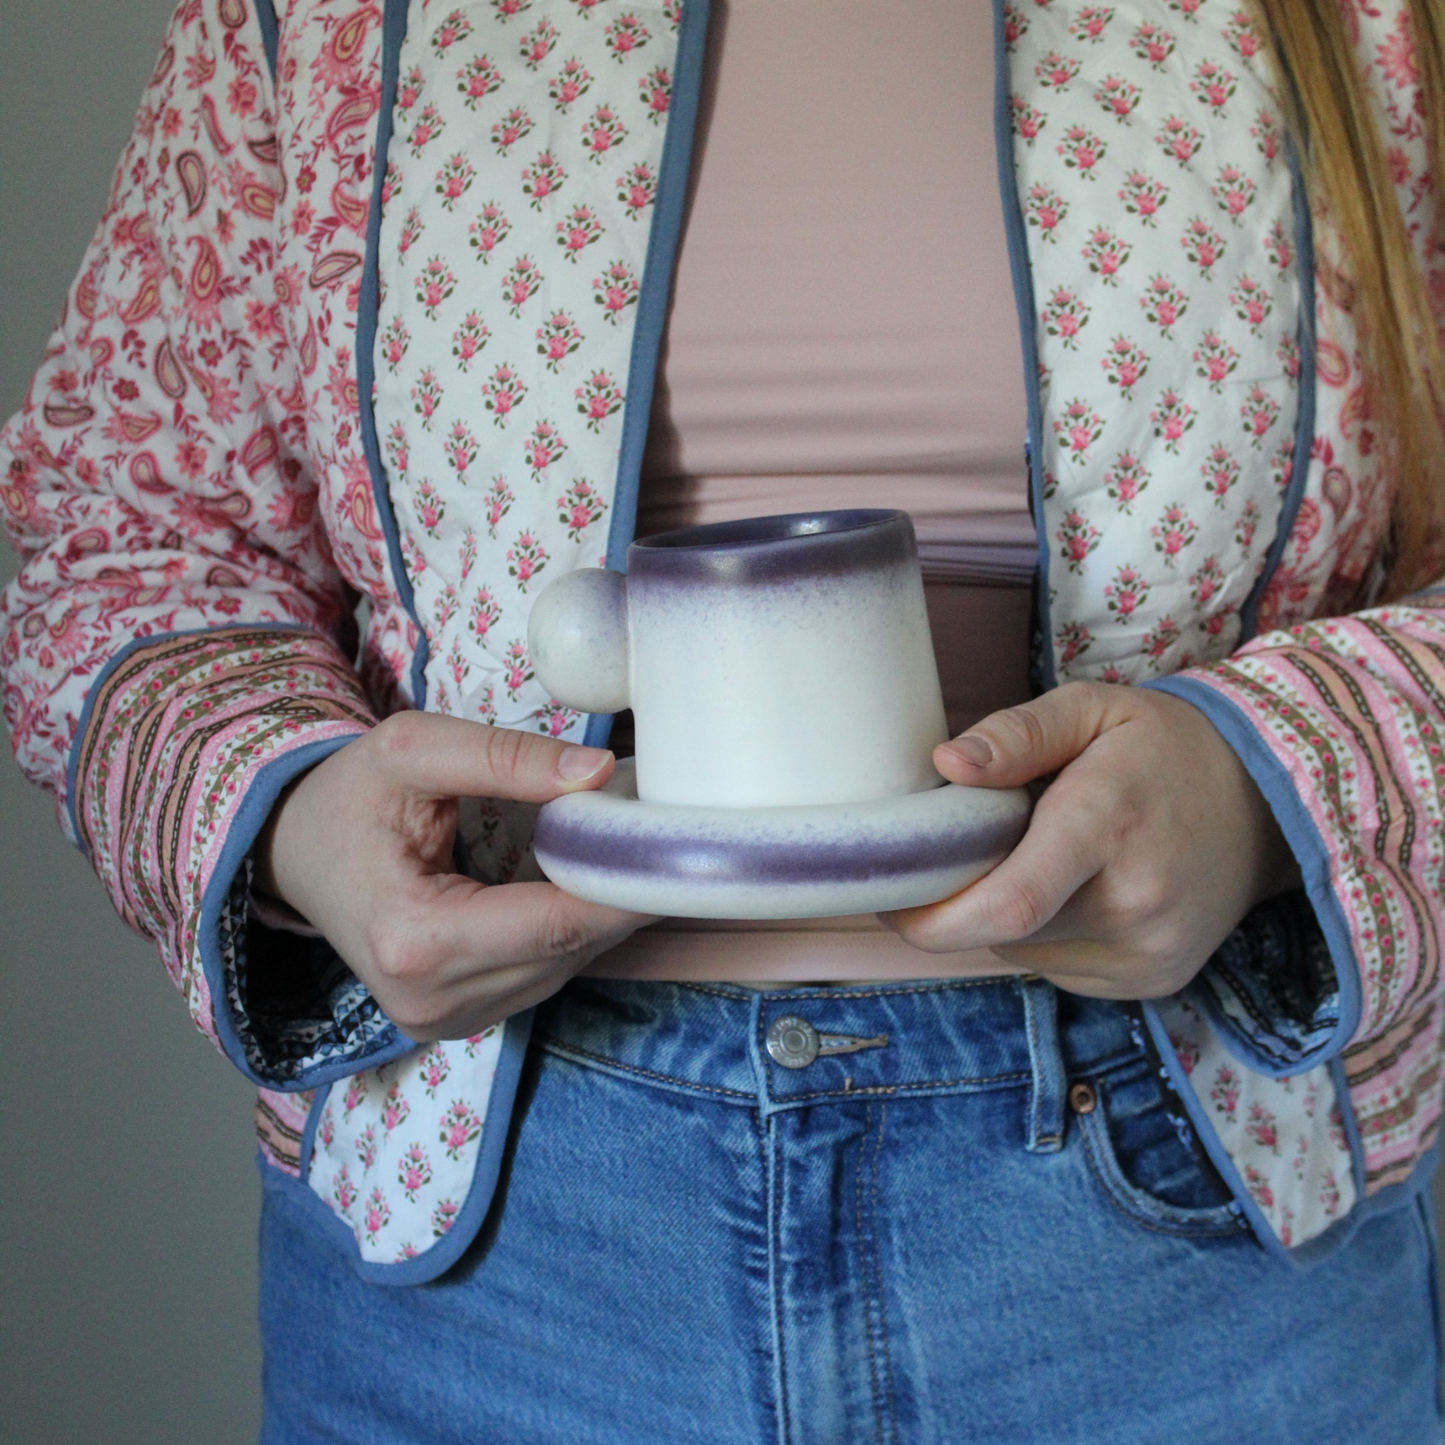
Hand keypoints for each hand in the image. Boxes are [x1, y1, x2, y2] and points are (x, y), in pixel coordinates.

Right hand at [255, 712, 649, 1039]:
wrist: (293, 851)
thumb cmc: (348, 797)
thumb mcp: (413, 750)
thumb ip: (505, 756)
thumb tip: (598, 773)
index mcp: (414, 939)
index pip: (555, 922)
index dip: (622, 885)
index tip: (672, 844)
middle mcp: (430, 999)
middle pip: (568, 950)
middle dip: (619, 894)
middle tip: (655, 834)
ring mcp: (442, 1020)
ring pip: (564, 967)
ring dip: (597, 914)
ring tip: (612, 851)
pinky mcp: (456, 1020)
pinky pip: (542, 975)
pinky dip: (568, 932)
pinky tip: (573, 886)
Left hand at [884, 682, 1300, 998]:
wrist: (1270, 802)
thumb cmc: (1164, 746)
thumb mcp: (1092, 709)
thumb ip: (1016, 734)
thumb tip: (946, 764)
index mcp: (1107, 826)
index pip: (1008, 903)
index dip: (930, 914)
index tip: (890, 894)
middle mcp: (1133, 904)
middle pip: (1000, 931)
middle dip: (955, 904)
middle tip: (945, 862)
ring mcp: (1147, 953)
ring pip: (1021, 951)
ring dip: (1002, 914)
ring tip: (1033, 857)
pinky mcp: (1152, 981)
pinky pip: (1058, 966)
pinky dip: (1042, 933)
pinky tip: (1072, 889)